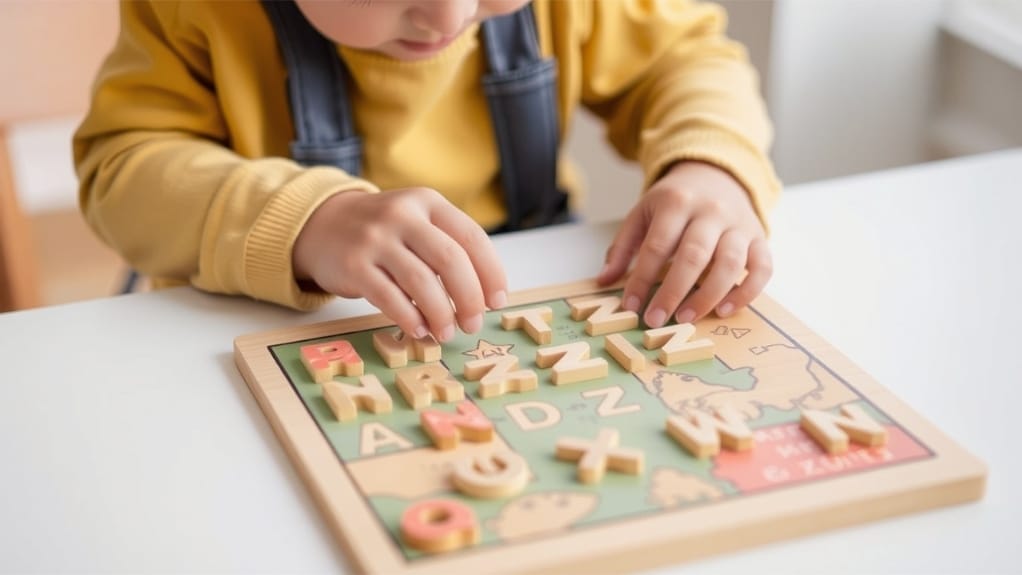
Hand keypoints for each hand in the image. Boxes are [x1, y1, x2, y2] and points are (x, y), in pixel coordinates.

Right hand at [293, 187, 507, 341]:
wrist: (322, 223)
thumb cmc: (384, 232)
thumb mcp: (418, 222)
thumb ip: (448, 247)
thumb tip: (484, 296)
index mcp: (428, 202)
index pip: (472, 237)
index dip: (491, 273)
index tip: (498, 301)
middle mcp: (403, 215)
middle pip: (450, 260)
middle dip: (469, 298)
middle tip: (473, 323)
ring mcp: (376, 239)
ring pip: (421, 281)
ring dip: (441, 314)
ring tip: (446, 333)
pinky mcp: (353, 265)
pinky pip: (389, 297)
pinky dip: (409, 318)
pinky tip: (419, 330)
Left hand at [597, 161, 771, 326]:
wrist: (716, 174)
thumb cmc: (675, 201)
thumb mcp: (643, 213)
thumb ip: (623, 247)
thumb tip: (603, 281)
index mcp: (677, 202)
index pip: (656, 246)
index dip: (642, 279)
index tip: (630, 307)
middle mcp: (711, 211)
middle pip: (694, 255)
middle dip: (673, 292)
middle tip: (656, 320)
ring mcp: (739, 225)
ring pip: (730, 263)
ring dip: (708, 296)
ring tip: (687, 318)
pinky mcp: (759, 237)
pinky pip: (762, 268)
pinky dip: (748, 292)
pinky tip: (725, 310)